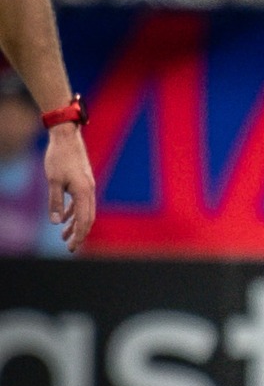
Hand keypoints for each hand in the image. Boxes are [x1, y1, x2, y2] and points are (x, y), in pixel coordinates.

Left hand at [44, 124, 94, 251]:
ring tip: (64, 237)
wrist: (67, 138)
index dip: (78, 235)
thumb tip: (55, 223)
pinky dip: (73, 213)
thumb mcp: (53, 181)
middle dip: (79, 234)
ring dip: (75, 225)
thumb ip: (55, 202)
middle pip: (88, 218)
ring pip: (84, 211)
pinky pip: (80, 203)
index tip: (71, 248)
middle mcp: (89, 191)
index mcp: (84, 192)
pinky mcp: (83, 183)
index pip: (83, 220)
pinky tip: (63, 220)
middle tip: (71, 248)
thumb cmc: (59, 158)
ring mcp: (87, 187)